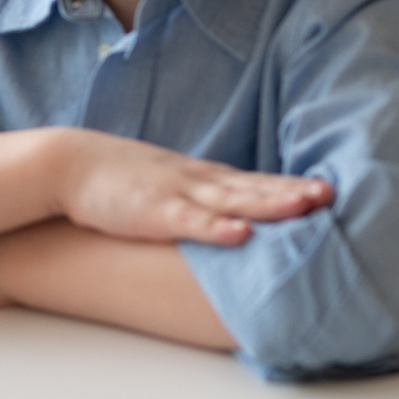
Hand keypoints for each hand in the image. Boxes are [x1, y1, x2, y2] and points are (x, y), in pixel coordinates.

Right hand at [51, 131, 329, 246]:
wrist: (67, 164)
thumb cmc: (113, 179)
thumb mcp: (163, 184)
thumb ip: (193, 197)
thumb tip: (223, 216)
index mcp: (199, 177)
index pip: (253, 181)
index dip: (289, 186)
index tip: (325, 189)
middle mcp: (196, 181)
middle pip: (253, 187)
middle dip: (294, 192)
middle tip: (331, 194)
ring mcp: (176, 195)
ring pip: (231, 200)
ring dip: (269, 203)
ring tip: (305, 207)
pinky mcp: (152, 212)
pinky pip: (190, 222)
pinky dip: (217, 228)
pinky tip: (242, 234)